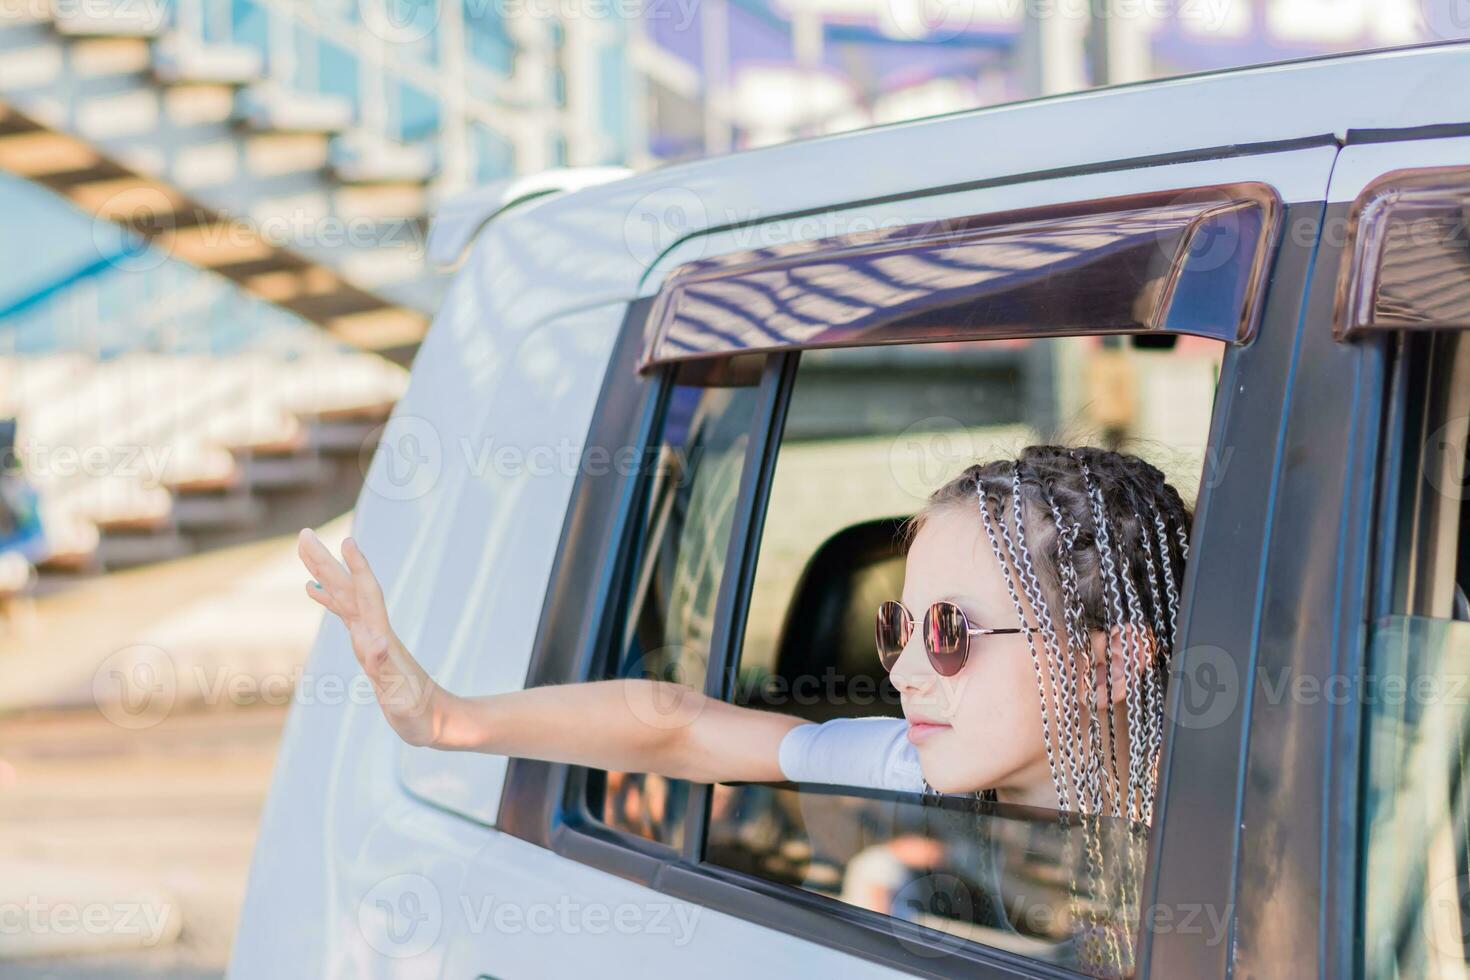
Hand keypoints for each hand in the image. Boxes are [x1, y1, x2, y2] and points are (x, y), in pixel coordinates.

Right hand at [297, 528, 446, 746]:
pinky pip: (343, 614)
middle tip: (304, 534)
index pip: (368, 597)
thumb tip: (375, 643)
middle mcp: (375, 633)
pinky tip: (312, 588)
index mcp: (381, 641)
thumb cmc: (419, 714)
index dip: (358, 569)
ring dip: (325, 572)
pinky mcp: (367, 646)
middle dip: (328, 562)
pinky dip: (327, 598)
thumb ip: (388, 672)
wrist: (437, 719)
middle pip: (350, 590)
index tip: (348, 541)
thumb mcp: (402, 699)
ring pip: (344, 597)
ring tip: (305, 549)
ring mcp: (371, 637)